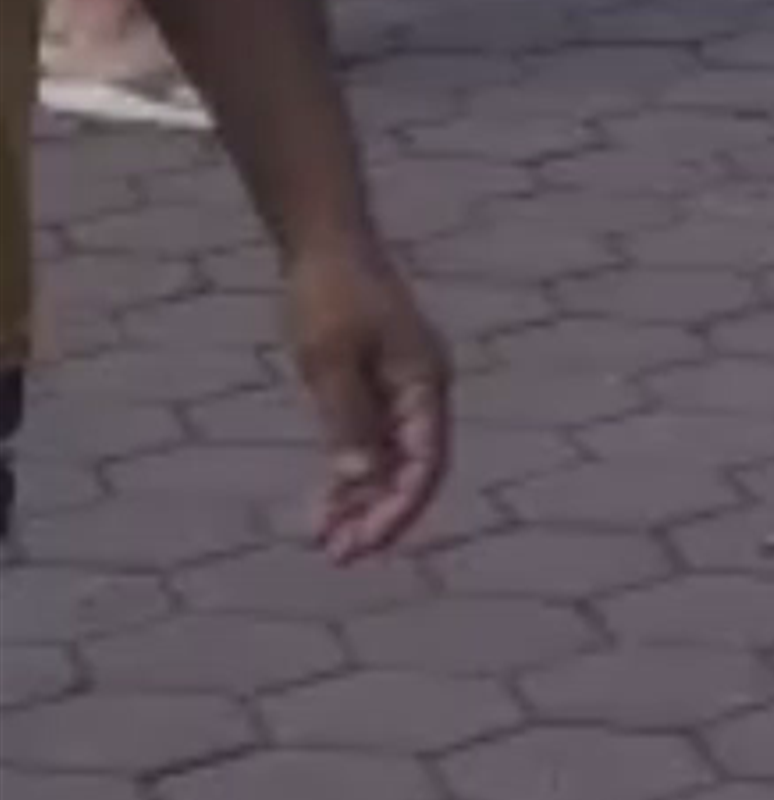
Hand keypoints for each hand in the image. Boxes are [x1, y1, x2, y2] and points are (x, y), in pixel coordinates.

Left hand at [282, 232, 453, 557]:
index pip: (425, 462)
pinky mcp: (373, 390)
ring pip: (389, 465)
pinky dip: (350, 479)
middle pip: (412, 471)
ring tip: (328, 544)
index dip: (399, 509)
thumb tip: (362, 480)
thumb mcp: (331, 360)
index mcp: (425, 383)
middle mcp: (421, 393)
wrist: (323, 244)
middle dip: (380, 517)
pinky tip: (324, 510)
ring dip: (363, 505)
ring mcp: (398, 392)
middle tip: (340, 556)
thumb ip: (348, 421)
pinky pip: (369, 447)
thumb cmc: (330, 294)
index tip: (367, 544)